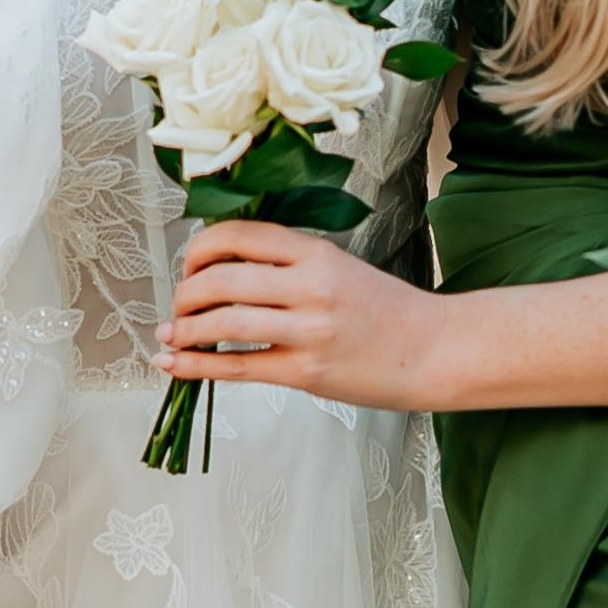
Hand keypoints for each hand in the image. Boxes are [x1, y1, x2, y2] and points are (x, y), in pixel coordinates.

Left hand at [159, 220, 451, 414]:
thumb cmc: (389, 310)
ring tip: (172, 335)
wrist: (436, 349)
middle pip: (221, 278)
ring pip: (223, 322)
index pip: (239, 235)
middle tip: (178, 306)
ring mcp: (308, 330)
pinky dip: (197, 365)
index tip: (189, 265)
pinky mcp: (307, 372)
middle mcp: (310, 285)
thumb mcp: (340, 266)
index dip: (200, 249)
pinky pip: (238, 366)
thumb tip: (224, 268)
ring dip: (185, 329)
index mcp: (316, 252)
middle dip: (185, 293)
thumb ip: (289, 263)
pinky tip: (175, 364)